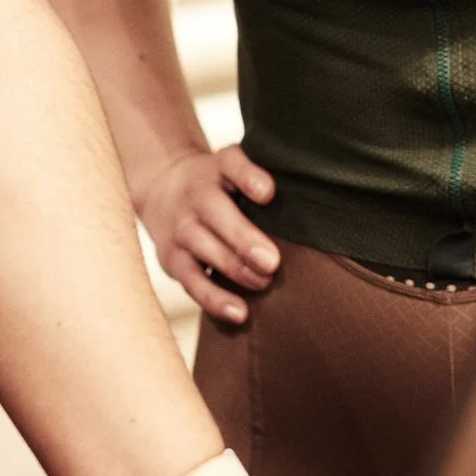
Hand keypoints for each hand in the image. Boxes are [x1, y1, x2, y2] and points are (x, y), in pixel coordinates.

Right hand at [137, 146, 279, 323]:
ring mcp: (181, 227)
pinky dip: (215, 299)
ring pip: (203, 247)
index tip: (268, 193)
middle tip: (272, 262)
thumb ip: (268, 180)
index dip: (249, 177)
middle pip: (215, 212)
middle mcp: (196, 194)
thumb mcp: (239, 169)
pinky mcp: (173, 259)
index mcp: (220, 167)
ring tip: (263, 283)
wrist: (165, 191)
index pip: (232, 163)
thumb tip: (311, 202)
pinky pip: (192, 281)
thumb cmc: (222, 186)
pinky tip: (239, 312)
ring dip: (234, 269)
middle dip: (243, 239)